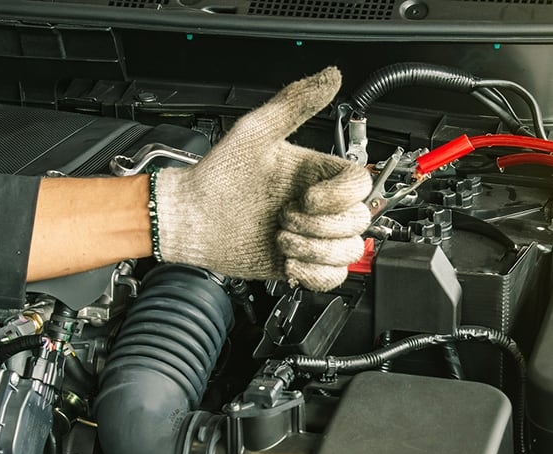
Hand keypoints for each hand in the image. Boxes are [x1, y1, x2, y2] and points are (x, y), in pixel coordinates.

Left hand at [153, 67, 371, 290]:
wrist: (191, 221)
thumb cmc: (217, 177)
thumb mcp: (256, 132)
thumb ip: (295, 103)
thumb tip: (331, 76)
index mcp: (317, 173)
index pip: (361, 184)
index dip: (338, 196)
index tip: (307, 197)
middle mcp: (321, 205)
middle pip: (359, 220)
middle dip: (319, 226)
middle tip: (285, 218)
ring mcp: (314, 236)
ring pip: (349, 250)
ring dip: (314, 249)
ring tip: (282, 239)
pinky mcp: (304, 263)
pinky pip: (335, 277)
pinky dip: (314, 273)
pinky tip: (290, 260)